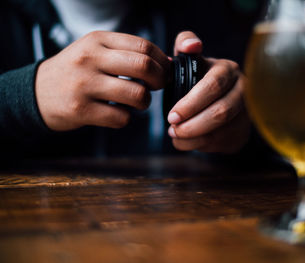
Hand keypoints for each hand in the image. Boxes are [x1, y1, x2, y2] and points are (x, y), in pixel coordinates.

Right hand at [35, 31, 169, 130]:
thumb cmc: (75, 72)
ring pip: (136, 94)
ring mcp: (84, 85)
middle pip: (143, 67)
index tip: (165, 71)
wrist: (37, 92)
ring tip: (137, 101)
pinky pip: (121, 118)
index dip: (161, 61)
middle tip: (158, 86)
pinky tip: (117, 113)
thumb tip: (165, 62)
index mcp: (97, 40)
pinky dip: (126, 118)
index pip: (143, 46)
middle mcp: (90, 59)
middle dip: (160, 80)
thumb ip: (126, 53)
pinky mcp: (81, 110)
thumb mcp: (94, 51)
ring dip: (145, 102)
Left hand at [167, 31, 250, 153]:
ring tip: (176, 136)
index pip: (213, 86)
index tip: (172, 116)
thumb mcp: (192, 59)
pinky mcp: (243, 133)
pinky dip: (200, 146)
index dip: (191, 104)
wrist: (217, 97)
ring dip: (194, 138)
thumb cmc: (199, 78)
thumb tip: (191, 46)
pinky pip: (221, 144)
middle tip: (172, 129)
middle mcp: (243, 91)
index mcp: (228, 70)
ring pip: (221, 132)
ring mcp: (246, 114)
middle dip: (192, 125)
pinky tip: (187, 141)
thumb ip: (185, 45)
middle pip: (221, 112)